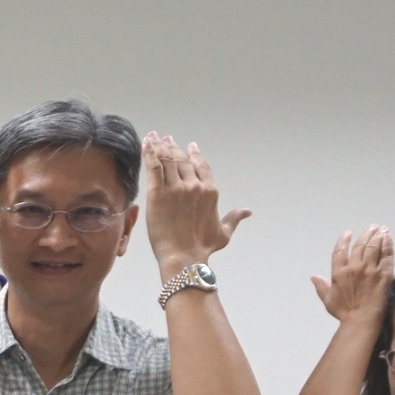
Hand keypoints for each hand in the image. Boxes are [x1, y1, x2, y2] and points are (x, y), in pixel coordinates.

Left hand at [142, 133, 249, 271]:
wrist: (183, 256)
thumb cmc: (202, 248)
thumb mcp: (224, 232)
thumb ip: (234, 218)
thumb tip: (248, 211)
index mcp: (210, 191)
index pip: (202, 166)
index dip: (195, 154)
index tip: (190, 146)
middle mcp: (194, 186)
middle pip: (182, 160)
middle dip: (173, 147)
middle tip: (166, 138)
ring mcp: (175, 188)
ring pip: (167, 160)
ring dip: (159, 146)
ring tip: (154, 137)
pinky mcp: (157, 193)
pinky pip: (153, 167)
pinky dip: (149, 153)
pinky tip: (146, 144)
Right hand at [310, 227, 394, 325]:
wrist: (361, 320)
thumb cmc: (344, 312)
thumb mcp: (328, 299)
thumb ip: (321, 286)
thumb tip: (313, 277)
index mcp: (339, 273)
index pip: (340, 251)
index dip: (343, 241)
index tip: (348, 233)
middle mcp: (354, 267)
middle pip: (360, 246)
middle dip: (366, 234)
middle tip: (372, 227)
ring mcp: (370, 270)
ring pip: (374, 247)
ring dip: (378, 236)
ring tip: (381, 229)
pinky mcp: (384, 274)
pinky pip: (386, 256)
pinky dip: (388, 245)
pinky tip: (388, 239)